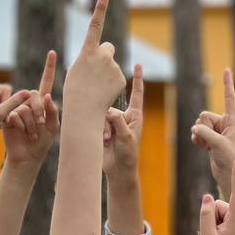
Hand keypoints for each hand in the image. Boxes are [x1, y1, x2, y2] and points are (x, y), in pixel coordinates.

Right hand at [3, 50, 59, 166]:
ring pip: (25, 108)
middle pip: (34, 95)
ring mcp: (18, 108)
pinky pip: (15, 115)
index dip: (49, 67)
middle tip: (41, 125)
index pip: (46, 81)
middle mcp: (30, 102)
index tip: (52, 52)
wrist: (28, 155)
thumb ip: (52, 111)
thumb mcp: (53, 127)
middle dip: (38, 111)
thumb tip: (46, 95)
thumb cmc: (43, 142)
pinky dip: (20, 126)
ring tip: (32, 134)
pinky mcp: (8, 116)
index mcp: (42, 102)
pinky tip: (20, 133)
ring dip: (30, 123)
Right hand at [64, 0, 125, 112]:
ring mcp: (113, 67)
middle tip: (96, 70)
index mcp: (88, 51)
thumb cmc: (74, 90)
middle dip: (105, 55)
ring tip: (96, 87)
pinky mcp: (121, 79)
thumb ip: (90, 58)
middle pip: (108, 48)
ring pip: (111, 66)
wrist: (84, 110)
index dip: (100, 10)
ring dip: (106, 74)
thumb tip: (104, 54)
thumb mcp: (77, 69)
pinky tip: (104, 93)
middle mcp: (103, 55)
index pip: (95, 26)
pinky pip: (116, 78)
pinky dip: (111, 84)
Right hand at [103, 64, 143, 178]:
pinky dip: (98, 131)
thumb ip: (118, 121)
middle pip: (112, 106)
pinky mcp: (102, 129)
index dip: (137, 79)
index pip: (137, 93)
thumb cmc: (128, 154)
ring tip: (106, 141)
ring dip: (103, 128)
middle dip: (109, 120)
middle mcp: (123, 116)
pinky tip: (101, 141)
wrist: (118, 170)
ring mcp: (112, 122)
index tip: (138, 64)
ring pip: (102, 114)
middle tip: (110, 136)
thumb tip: (109, 111)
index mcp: (135, 116)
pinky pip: (96, 122)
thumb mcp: (126, 137)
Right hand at [191, 67, 234, 199]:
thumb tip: (195, 128)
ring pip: (197, 124)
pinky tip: (203, 148)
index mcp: (231, 120)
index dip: (227, 84)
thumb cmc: (229, 158)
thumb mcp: (217, 144)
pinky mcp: (208, 138)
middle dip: (203, 128)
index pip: (229, 98)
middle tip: (212, 141)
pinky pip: (195, 132)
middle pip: (203, 115)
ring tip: (208, 146)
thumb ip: (205, 132)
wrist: (227, 173)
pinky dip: (196, 140)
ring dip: (199, 136)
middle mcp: (223, 123)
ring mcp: (215, 130)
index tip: (227, 69)